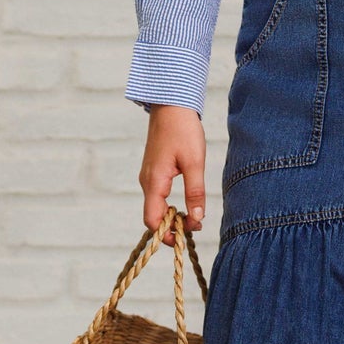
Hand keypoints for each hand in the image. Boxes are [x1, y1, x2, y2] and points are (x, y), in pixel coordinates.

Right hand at [140, 105, 206, 246]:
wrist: (171, 105)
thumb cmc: (183, 130)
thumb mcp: (194, 162)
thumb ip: (195, 192)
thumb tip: (196, 218)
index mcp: (154, 182)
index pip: (153, 220)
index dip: (167, 234)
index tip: (186, 237)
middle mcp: (147, 182)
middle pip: (153, 216)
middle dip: (172, 227)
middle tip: (196, 226)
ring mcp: (148, 176)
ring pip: (156, 206)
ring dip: (172, 216)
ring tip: (194, 216)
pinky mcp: (154, 171)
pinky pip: (158, 195)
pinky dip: (169, 204)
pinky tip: (186, 202)